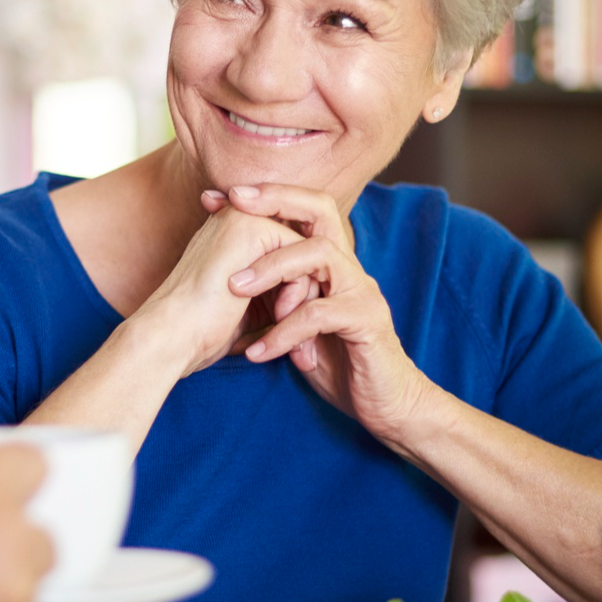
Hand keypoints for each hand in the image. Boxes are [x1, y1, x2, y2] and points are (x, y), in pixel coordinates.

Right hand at [131, 199, 305, 376]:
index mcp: (233, 234)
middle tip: (302, 346)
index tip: (295, 341)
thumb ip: (277, 291)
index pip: (291, 256)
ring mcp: (244, 218)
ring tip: (292, 336)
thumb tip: (319, 293)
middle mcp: (239, 218)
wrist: (171, 337)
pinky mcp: (253, 229)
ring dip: (307, 298)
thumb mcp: (249, 308)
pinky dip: (300, 294)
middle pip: (303, 252)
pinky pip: (304, 256)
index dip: (299, 296)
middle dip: (309, 297)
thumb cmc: (202, 333)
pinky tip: (279, 320)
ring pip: (308, 253)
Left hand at [215, 183, 441, 447]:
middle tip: (234, 204)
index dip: (264, 197)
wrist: (385, 405)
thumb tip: (229, 279)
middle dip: (276, 200)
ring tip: (234, 288)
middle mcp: (350, 269)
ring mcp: (361, 291)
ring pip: (319, 256)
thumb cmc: (337, 364)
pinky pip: (319, 314)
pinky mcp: (367, 321)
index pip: (304, 212)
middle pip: (322, 210)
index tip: (215, 198)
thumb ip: (277, 298)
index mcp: (332, 265)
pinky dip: (283, 332)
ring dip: (272, 269)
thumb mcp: (297, 325)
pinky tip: (257, 352)